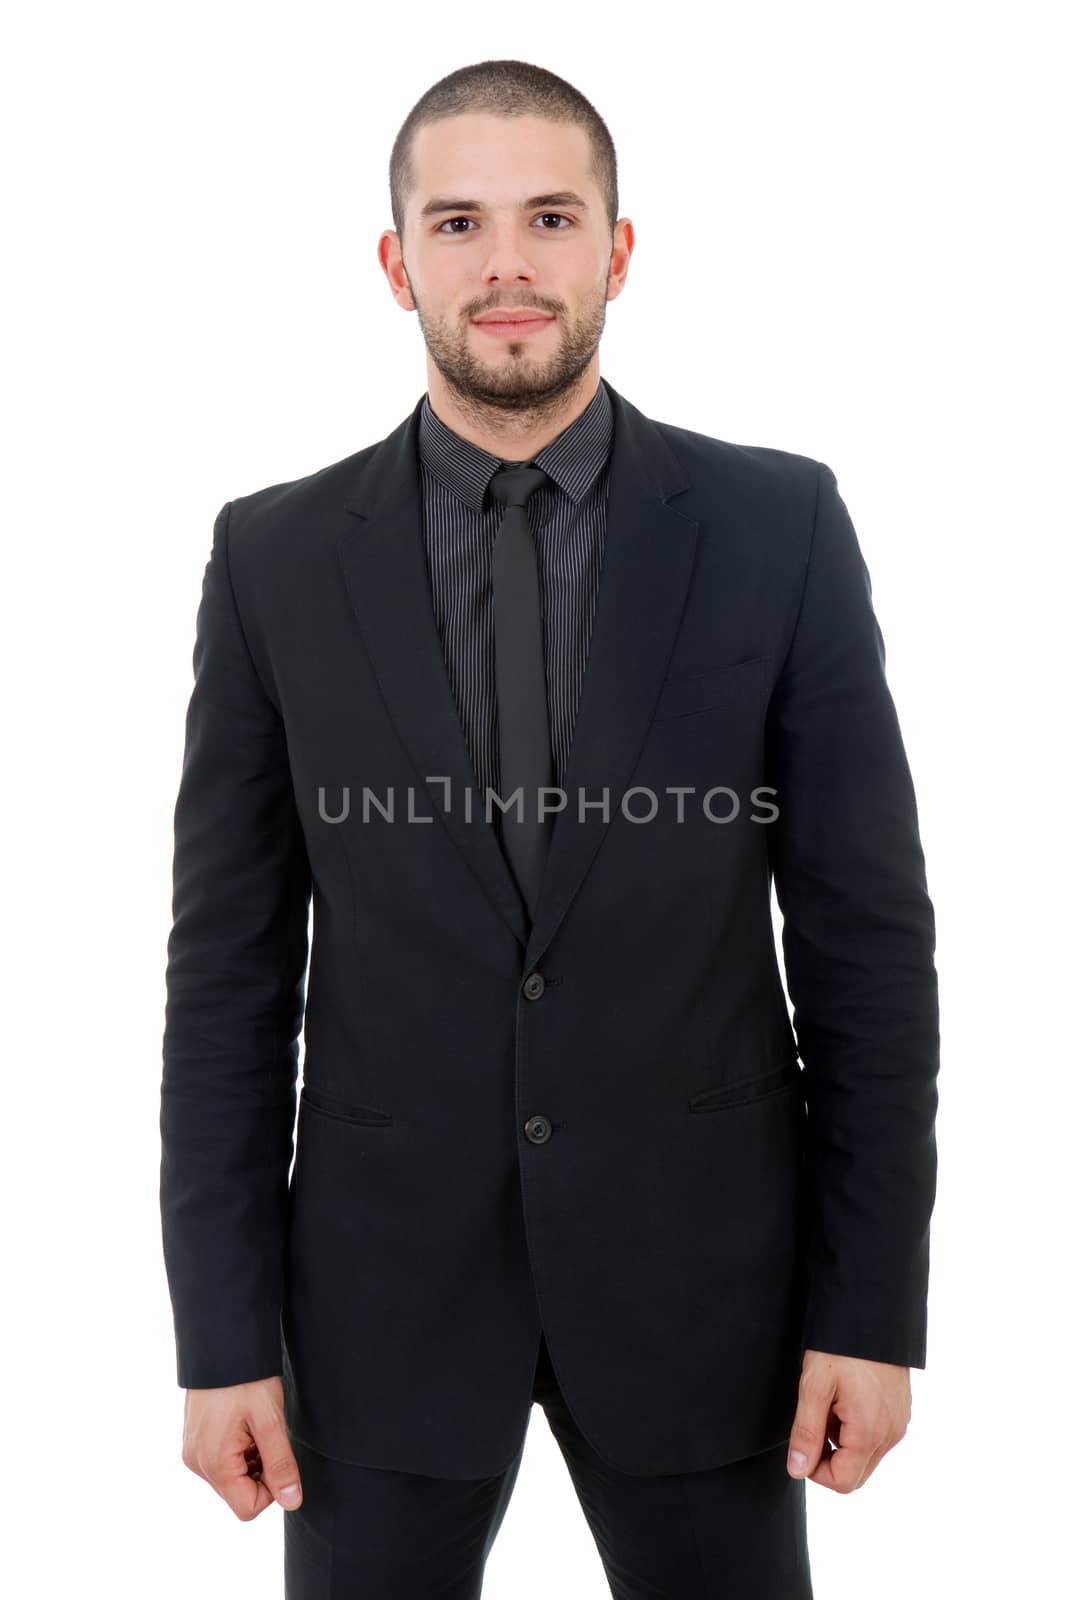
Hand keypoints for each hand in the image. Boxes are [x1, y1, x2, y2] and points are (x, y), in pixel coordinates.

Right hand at [181, 1375, 302, 1518]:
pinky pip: (220, 1462)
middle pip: (238, 1494)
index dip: (272, 1489)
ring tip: (256, 1426)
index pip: (248, 1508)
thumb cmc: (246, 1379)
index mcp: (215, 1463)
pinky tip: (245, 1424)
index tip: (279, 1456)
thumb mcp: (270, 1420)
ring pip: (230, 1479)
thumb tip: (292, 1501)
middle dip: (260, 1473)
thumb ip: (281, 1464)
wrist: (221, 1343)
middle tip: (268, 1436)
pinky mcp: (194, 1440)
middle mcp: (197, 1463)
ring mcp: (193, 1451)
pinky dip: (238, 1452)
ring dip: (250, 1462)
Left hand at [785, 1349, 910, 1491]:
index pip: (843, 1482)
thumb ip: (806, 1432)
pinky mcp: (901, 1410)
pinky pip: (877, 1435)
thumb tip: (797, 1470)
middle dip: (829, 1456)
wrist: (872, 1311)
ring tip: (830, 1401)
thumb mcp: (814, 1386)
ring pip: (865, 1454)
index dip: (815, 1471)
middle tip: (814, 1419)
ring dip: (842, 1439)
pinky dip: (857, 1426)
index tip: (802, 1442)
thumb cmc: (841, 1346)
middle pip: (856, 1473)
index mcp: (870, 1433)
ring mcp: (899, 1422)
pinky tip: (845, 1395)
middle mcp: (892, 1434)